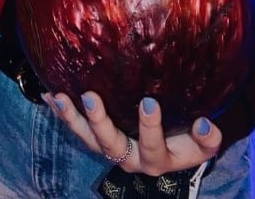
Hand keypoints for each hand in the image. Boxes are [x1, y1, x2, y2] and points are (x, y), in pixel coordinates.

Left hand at [45, 91, 220, 174]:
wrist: (170, 151)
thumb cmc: (186, 140)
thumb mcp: (200, 145)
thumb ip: (206, 138)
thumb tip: (205, 124)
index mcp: (157, 159)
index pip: (152, 146)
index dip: (150, 127)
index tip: (149, 101)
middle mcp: (129, 158)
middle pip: (110, 144)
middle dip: (99, 121)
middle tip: (90, 96)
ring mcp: (109, 148)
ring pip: (86, 137)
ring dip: (71, 118)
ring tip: (58, 98)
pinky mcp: (95, 139)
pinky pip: (75, 127)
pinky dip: (61, 112)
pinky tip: (48, 95)